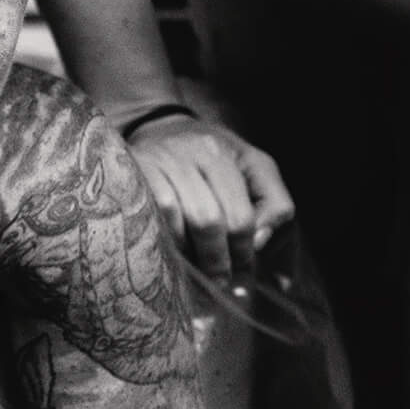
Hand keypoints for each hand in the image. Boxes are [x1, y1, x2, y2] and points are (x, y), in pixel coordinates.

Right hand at [122, 111, 293, 274]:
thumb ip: (274, 204)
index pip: (240, 216)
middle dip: (216, 258)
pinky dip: (165, 238)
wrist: (165, 128)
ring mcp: (160, 160)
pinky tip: (174, 249)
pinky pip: (151, 213)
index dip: (244, 251)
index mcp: (227, 153)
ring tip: (198, 270)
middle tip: (220, 280)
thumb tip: (259, 243)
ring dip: (188, 252)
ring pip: (176, 218)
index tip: (243, 271)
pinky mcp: (135, 170)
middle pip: (207, 221)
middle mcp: (192, 151)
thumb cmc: (218, 158)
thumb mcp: (257, 170)